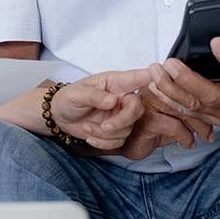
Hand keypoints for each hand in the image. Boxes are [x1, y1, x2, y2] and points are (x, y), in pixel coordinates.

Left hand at [46, 70, 208, 158]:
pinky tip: (89, 135)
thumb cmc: (68, 99)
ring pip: (127, 129)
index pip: (137, 78)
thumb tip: (113, 101)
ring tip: (87, 127)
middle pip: (137, 109)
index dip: (150, 77)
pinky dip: (102, 142)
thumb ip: (94, 96)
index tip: (159, 76)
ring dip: (105, 133)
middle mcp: (121, 98)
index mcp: (115, 83)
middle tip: (105, 126)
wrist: (60, 117)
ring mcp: (120, 115)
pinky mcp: (117, 131)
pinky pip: (118, 141)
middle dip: (122, 121)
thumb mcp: (76, 94)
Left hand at [147, 9, 219, 131]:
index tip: (216, 41)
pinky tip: (154, 87)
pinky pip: (189, 113)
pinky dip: (169, 101)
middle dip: (188, 80)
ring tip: (155, 71)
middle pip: (211, 96)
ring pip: (194, 107)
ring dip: (171, 90)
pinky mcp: (215, 119)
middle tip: (171, 62)